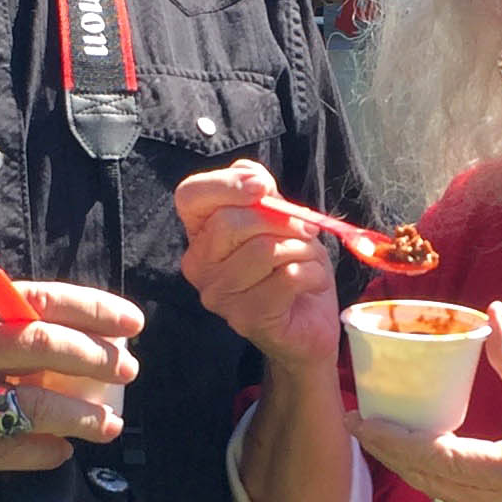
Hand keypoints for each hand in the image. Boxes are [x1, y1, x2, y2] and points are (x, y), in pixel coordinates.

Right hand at [0, 279, 142, 489]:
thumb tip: (57, 340)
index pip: (39, 299)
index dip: (93, 309)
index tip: (131, 322)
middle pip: (45, 344)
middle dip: (98, 358)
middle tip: (127, 372)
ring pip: (34, 402)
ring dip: (82, 414)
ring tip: (107, 423)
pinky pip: (9, 450)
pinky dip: (43, 451)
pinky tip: (60, 453)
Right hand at [175, 160, 341, 372]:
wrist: (311, 322)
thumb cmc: (291, 266)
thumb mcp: (279, 220)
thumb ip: (262, 193)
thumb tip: (254, 179)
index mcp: (200, 234)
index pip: (189, 196)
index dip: (225, 184)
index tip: (264, 187)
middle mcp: (199, 266)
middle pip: (229, 222)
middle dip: (280, 220)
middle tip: (307, 230)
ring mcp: (218, 295)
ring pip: (263, 250)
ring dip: (301, 249)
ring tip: (308, 261)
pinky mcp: (247, 318)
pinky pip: (286, 277)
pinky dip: (312, 273)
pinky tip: (311, 282)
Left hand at [352, 302, 501, 501]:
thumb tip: (492, 315)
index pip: (439, 457)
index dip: (394, 440)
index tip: (360, 419)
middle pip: (423, 475)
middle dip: (384, 447)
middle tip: (353, 417)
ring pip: (429, 488)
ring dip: (398, 460)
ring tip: (369, 430)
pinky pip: (443, 493)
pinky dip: (420, 469)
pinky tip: (403, 448)